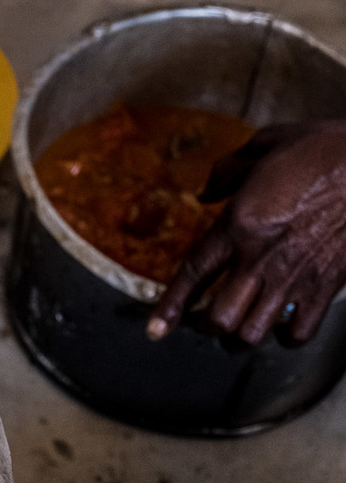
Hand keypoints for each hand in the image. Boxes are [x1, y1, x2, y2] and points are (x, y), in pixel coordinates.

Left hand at [149, 121, 345, 344]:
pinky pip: (299, 333)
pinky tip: (281, 328)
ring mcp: (295, 276)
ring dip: (240, 338)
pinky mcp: (327, 287)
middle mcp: (261, 257)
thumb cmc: (324, 150)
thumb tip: (204, 192)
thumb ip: (227, 171)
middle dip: (206, 326)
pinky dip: (285, 338)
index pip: (193, 274)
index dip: (169, 307)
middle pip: (218, 318)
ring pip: (253, 333)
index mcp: (239, 223)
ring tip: (237, 332)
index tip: (155, 331)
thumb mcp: (265, 144)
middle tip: (206, 321)